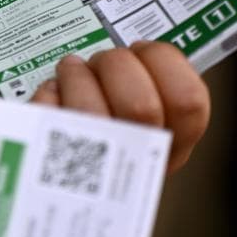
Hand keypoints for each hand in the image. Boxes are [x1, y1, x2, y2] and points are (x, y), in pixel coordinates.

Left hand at [31, 41, 209, 172]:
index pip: (189, 101)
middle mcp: (138, 160)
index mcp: (171, 144)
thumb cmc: (105, 137)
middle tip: (101, 62)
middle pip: (140, 106)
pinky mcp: (50, 164)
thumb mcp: (142, 109)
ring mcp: (93, 167)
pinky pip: (48, 119)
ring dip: (77, 76)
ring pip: (90, 113)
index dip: (163, 61)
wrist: (59, 190)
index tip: (140, 49)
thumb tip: (138, 47)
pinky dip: (47, 94)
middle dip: (116, 64)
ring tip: (71, 69)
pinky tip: (51, 93)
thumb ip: (148, 81)